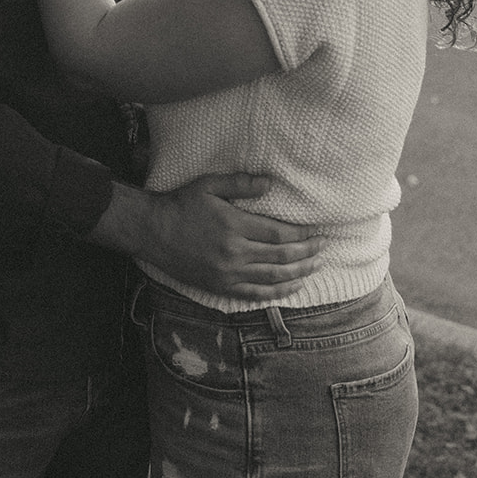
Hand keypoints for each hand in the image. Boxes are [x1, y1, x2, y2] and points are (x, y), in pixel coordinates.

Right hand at [95, 175, 324, 300]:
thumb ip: (241, 184)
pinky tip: (291, 288)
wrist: (153, 231)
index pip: (278, 233)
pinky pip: (255, 293)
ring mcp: (228, 273)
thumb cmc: (181, 204)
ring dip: (298, 274)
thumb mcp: (209, 185)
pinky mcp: (220, 286)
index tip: (317, 232)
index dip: (301, 235)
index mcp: (234, 226)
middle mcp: (234, 253)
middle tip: (323, 249)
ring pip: (273, 278)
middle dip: (306, 253)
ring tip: (315, 268)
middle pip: (281, 257)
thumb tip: (270, 184)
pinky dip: (277, 293)